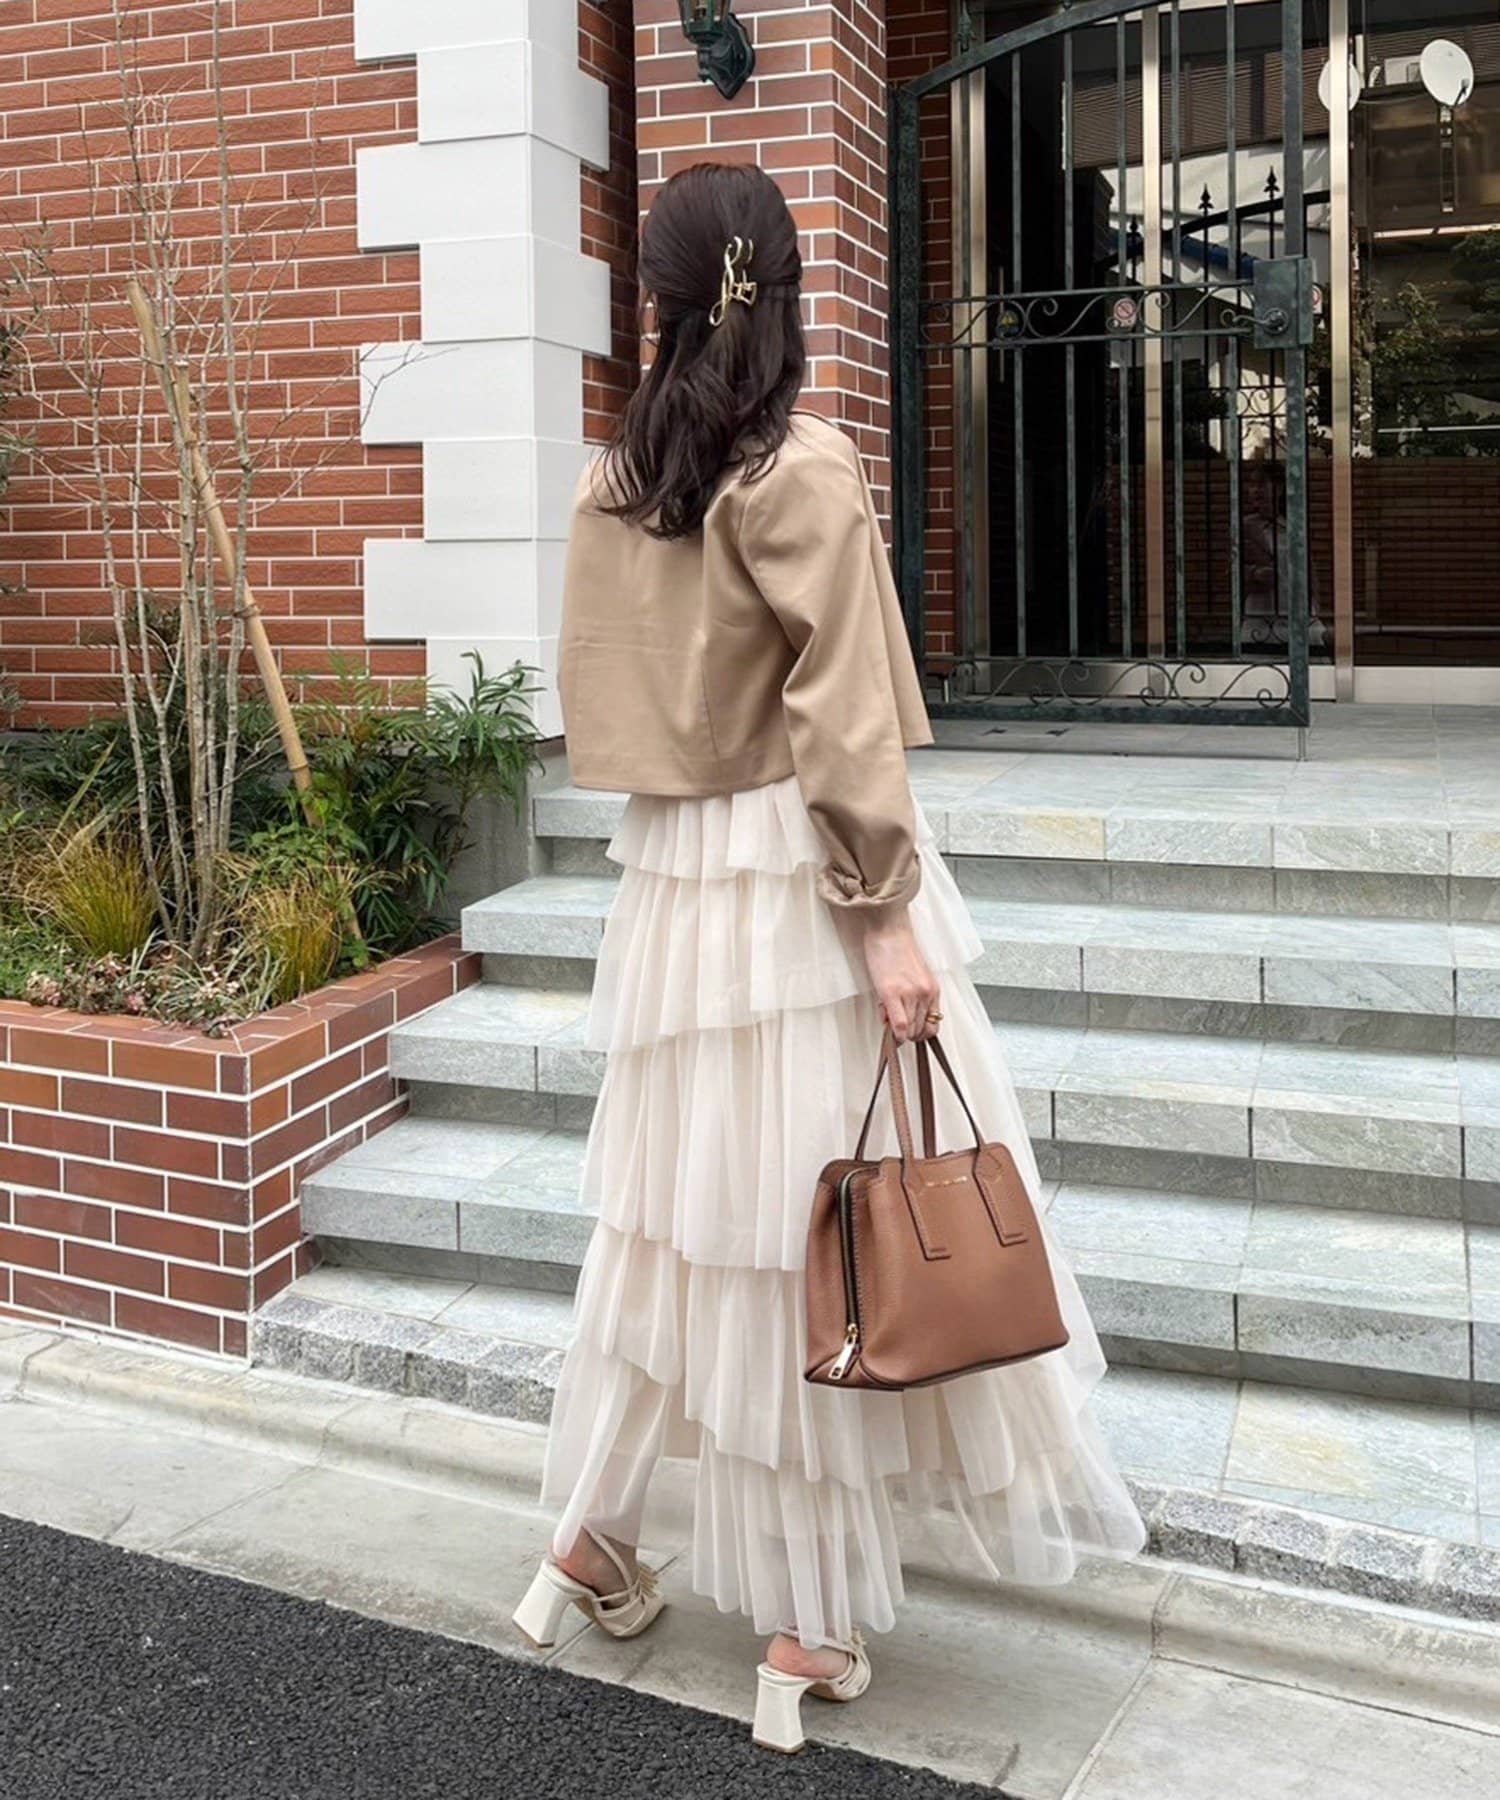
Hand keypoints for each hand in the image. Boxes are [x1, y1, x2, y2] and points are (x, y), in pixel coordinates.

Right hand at [860, 906, 940, 1042]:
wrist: (888, 930)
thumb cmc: (897, 948)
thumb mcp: (913, 976)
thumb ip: (911, 999)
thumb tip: (898, 1020)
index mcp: (933, 990)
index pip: (933, 1025)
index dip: (919, 1034)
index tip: (909, 1034)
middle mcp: (926, 993)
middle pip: (921, 1031)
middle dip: (906, 1034)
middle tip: (894, 1024)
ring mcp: (911, 994)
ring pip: (910, 1031)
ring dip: (897, 1032)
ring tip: (887, 1015)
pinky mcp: (893, 992)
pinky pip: (900, 1025)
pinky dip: (894, 1033)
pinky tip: (888, 1026)